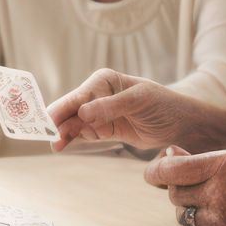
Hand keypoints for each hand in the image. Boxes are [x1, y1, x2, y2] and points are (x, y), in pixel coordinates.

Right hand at [49, 69, 203, 151]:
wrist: (181, 125)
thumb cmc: (163, 104)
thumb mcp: (139, 101)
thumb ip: (111, 106)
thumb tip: (83, 111)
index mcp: (105, 80)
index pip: (80, 94)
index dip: (64, 106)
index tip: (50, 119)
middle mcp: (98, 95)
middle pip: (72, 108)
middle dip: (58, 120)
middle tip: (44, 133)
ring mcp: (99, 114)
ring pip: (74, 123)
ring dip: (63, 132)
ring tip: (54, 144)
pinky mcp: (103, 130)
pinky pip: (83, 134)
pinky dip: (72, 139)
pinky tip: (61, 145)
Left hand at [144, 147, 225, 225]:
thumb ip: (202, 161)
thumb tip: (168, 155)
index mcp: (225, 162)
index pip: (173, 169)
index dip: (157, 170)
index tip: (153, 171)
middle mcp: (221, 189)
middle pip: (175, 193)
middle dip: (177, 189)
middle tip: (190, 183)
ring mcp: (223, 217)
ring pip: (185, 213)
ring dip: (191, 206)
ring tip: (217, 200)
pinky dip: (208, 222)